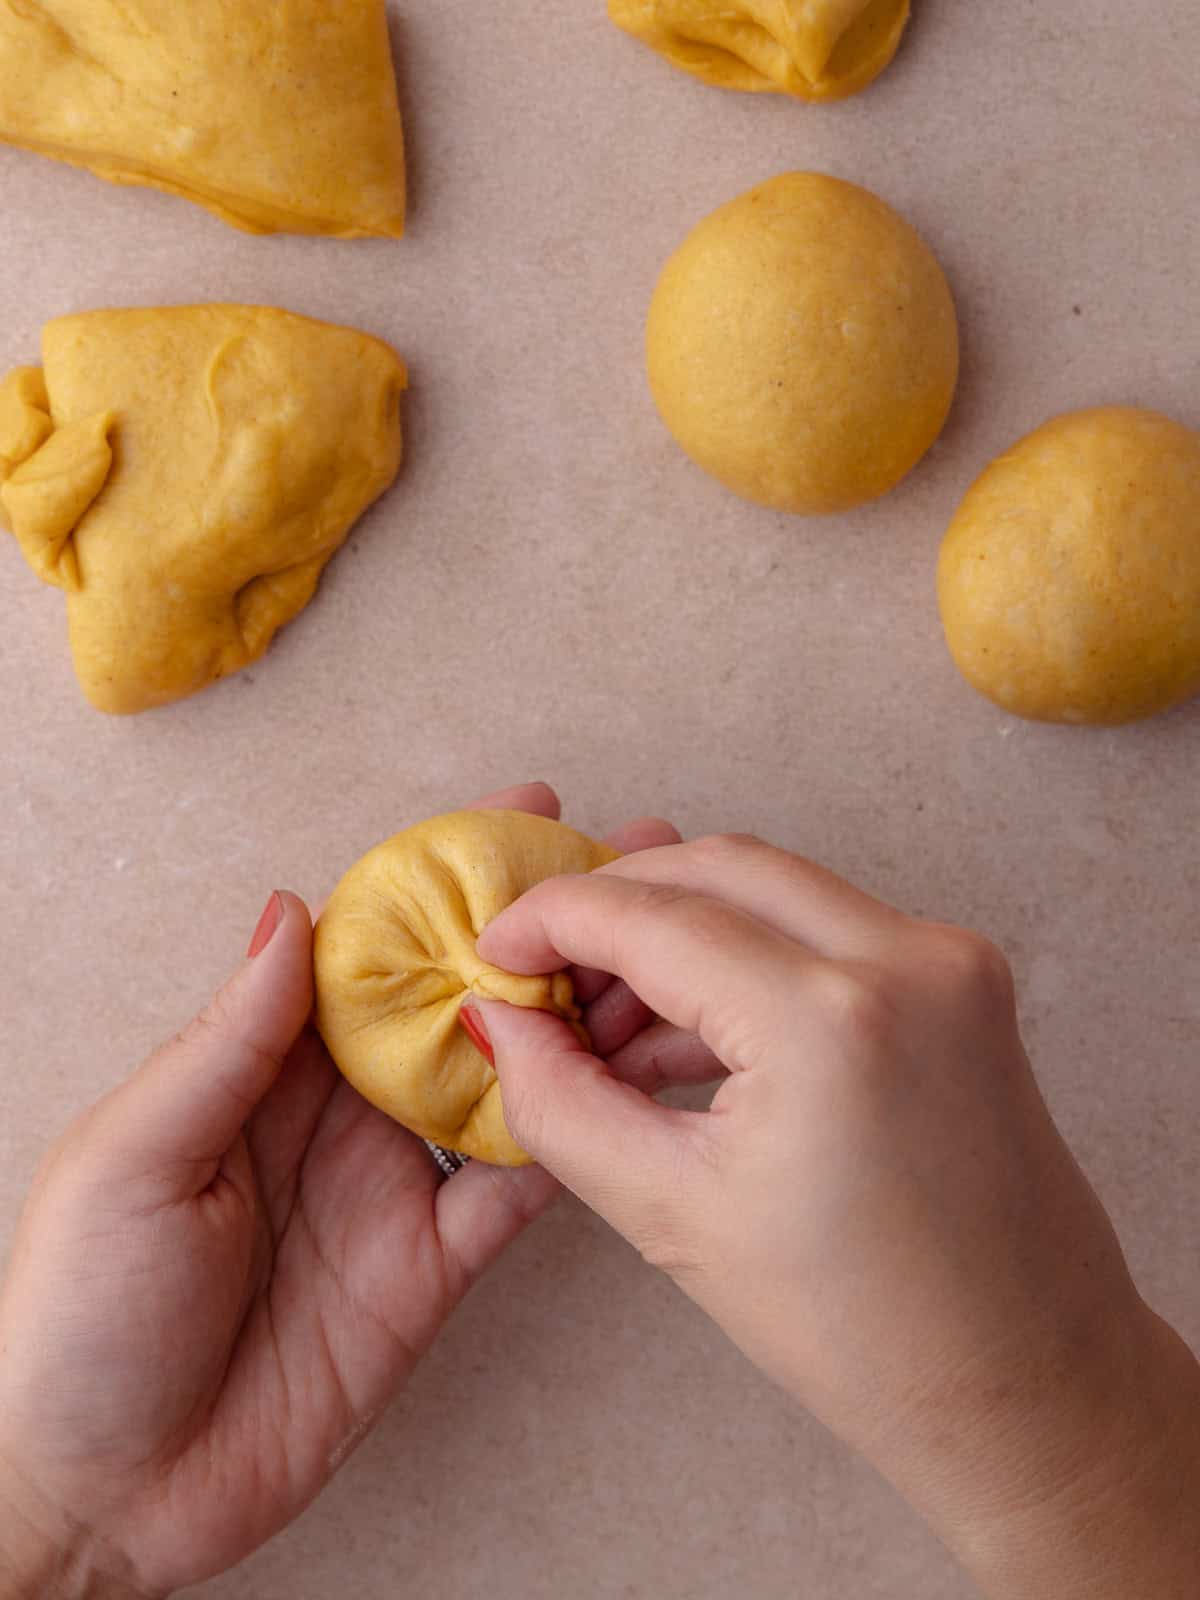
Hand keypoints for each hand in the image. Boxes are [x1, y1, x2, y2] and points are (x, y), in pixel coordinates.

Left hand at [0, 783, 678, 1599]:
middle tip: (623, 869)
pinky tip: (625, 1096)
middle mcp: (340, 1112)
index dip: (447, 880)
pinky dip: (571, 1146)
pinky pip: (512, 1195)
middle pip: (457, 1002)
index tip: (522, 815)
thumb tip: (291, 908)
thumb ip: (228, 1041)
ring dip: (574, 1027)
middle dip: (536, 935)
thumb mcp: (135, 1159)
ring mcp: (392, 1186)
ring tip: (651, 968)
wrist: (104, 1496)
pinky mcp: (430, 1269)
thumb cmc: (78, 1316)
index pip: (373, 948)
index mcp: (264, 1067)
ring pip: (505, 1084)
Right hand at [474, 833, 1199, 1599]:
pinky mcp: (962, 978)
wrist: (1026, 1379)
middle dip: (615, 906)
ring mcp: (947, 959)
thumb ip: (562, 1102)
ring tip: (606, 1021)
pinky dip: (745, 958)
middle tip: (546, 974)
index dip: (553, 919)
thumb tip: (502, 1024)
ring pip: (772, 888)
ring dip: (680, 930)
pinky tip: (680, 1031)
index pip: (655, 916)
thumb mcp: (673, 1214)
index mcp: (830, 1018)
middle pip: (715, 869)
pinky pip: (824, 929)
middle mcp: (905, 956)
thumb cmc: (860, 1328)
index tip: (496, 948)